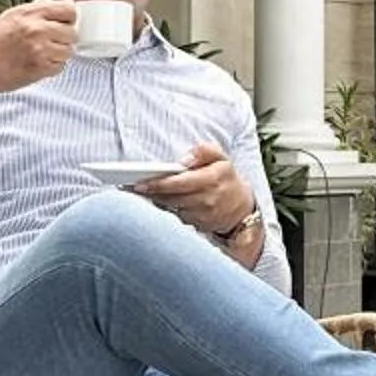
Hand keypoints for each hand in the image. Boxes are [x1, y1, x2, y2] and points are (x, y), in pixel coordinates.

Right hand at [0, 0, 80, 97]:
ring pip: (69, 50)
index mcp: (30, 13)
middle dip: (64, 37)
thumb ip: (36, 11)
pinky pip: (60, 66)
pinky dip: (53, 66)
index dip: (69, 17)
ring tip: (44, 53)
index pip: (68, 10)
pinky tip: (39, 62)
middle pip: (72, 32)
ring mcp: (40, 50)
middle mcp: (37, 29)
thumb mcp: (12, 15)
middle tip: (52, 40)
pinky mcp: (40, 68)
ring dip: (59, 53)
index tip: (64, 22)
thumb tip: (62, 9)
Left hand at [138, 144, 255, 243]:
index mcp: (211, 179)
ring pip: (171, 208)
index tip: (140, 183)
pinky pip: (177, 216)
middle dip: (152, 192)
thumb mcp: (221, 158)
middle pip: (171, 197)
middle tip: (134, 186)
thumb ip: (204, 151)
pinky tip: (161, 200)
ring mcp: (202, 215)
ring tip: (144, 191)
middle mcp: (206, 199)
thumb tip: (184, 159)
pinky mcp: (197, 225)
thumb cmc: (226, 178)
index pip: (179, 183)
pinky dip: (168, 208)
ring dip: (158, 200)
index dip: (158, 184)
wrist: (241, 208)